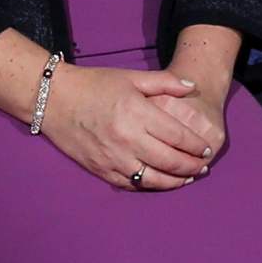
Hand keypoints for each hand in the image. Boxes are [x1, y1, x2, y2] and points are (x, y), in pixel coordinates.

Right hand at [43, 62, 224, 188]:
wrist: (54, 99)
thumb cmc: (94, 85)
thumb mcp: (131, 77)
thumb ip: (164, 82)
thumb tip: (192, 88)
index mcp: (137, 113)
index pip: (178, 136)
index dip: (196, 145)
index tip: (207, 149)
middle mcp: (127, 139)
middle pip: (170, 161)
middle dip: (191, 166)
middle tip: (203, 166)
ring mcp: (113, 158)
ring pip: (153, 178)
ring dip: (175, 181)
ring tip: (188, 178)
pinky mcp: (101, 169)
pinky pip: (131, 184)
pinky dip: (149, 185)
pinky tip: (160, 181)